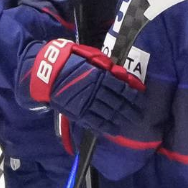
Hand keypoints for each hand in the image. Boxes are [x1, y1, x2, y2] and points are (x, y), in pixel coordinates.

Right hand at [26, 38, 144, 135]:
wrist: (47, 72)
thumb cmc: (70, 61)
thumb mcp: (90, 57)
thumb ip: (106, 66)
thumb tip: (122, 75)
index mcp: (100, 76)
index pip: (121, 89)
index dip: (132, 96)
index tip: (140, 100)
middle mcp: (96, 91)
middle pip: (117, 103)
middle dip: (129, 111)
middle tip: (139, 117)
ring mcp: (87, 104)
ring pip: (108, 114)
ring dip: (120, 119)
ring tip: (129, 124)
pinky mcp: (78, 113)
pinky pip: (94, 122)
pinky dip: (105, 127)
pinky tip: (114, 130)